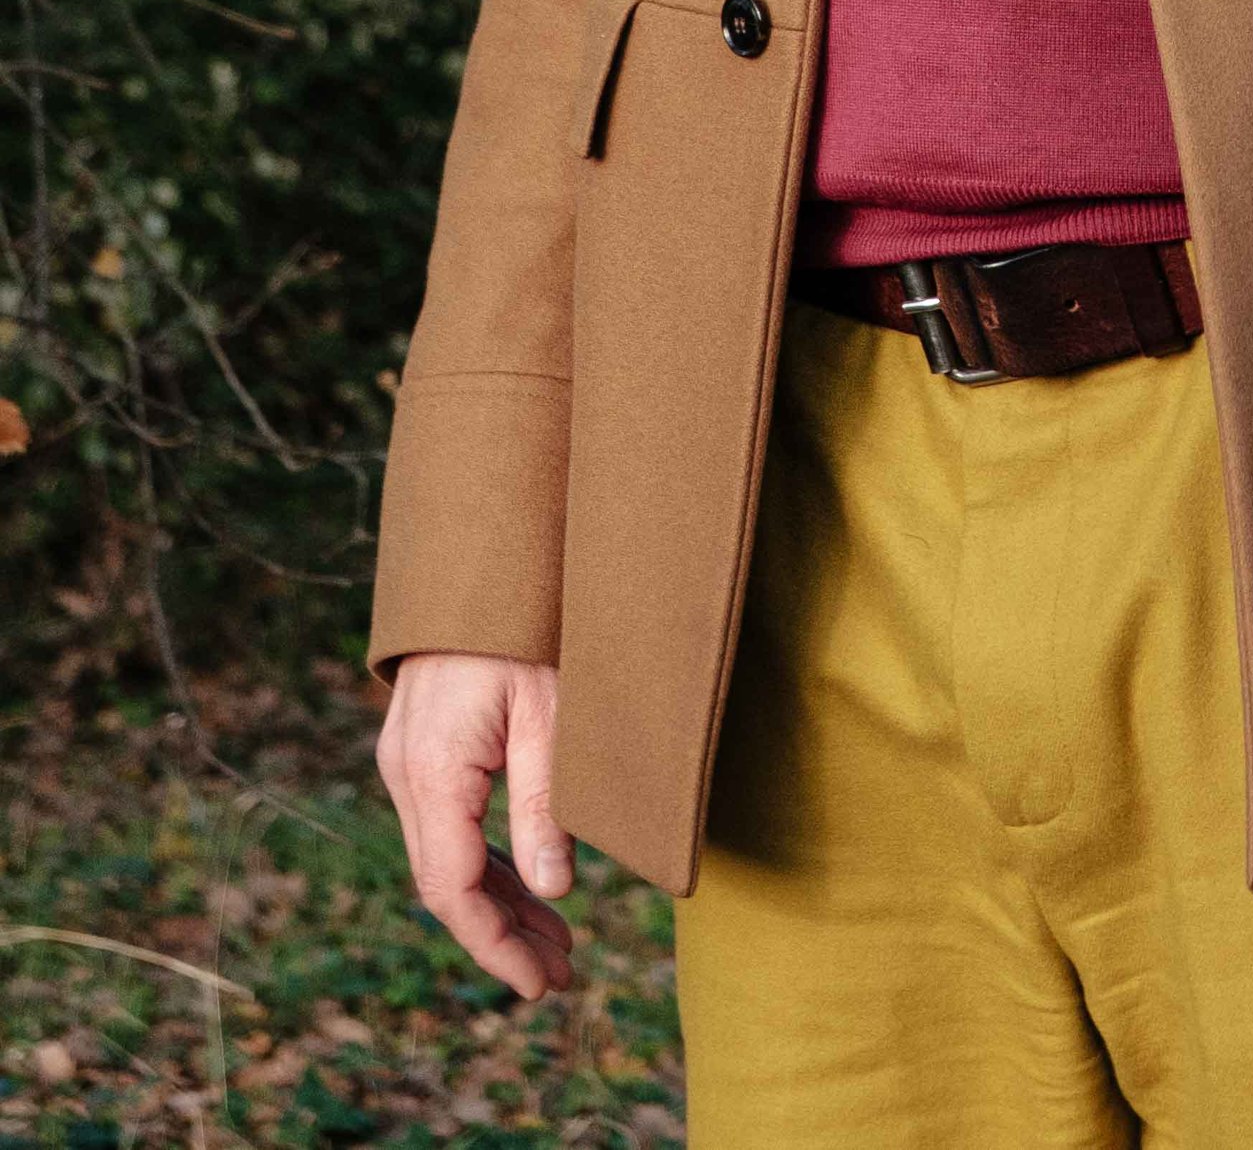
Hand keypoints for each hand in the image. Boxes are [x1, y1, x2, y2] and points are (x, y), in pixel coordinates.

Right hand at [376, 651, 574, 999]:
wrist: (482, 552)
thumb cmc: (523, 625)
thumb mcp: (550, 713)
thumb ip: (545, 805)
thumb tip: (554, 891)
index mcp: (432, 773)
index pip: (454, 890)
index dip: (496, 945)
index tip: (541, 984)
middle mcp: (406, 773)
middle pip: (448, 882)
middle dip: (503, 934)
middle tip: (562, 975)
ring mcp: (408, 760)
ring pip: (448, 857)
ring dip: (500, 900)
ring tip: (558, 943)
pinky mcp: (423, 746)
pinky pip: (449, 824)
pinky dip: (488, 860)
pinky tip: (529, 884)